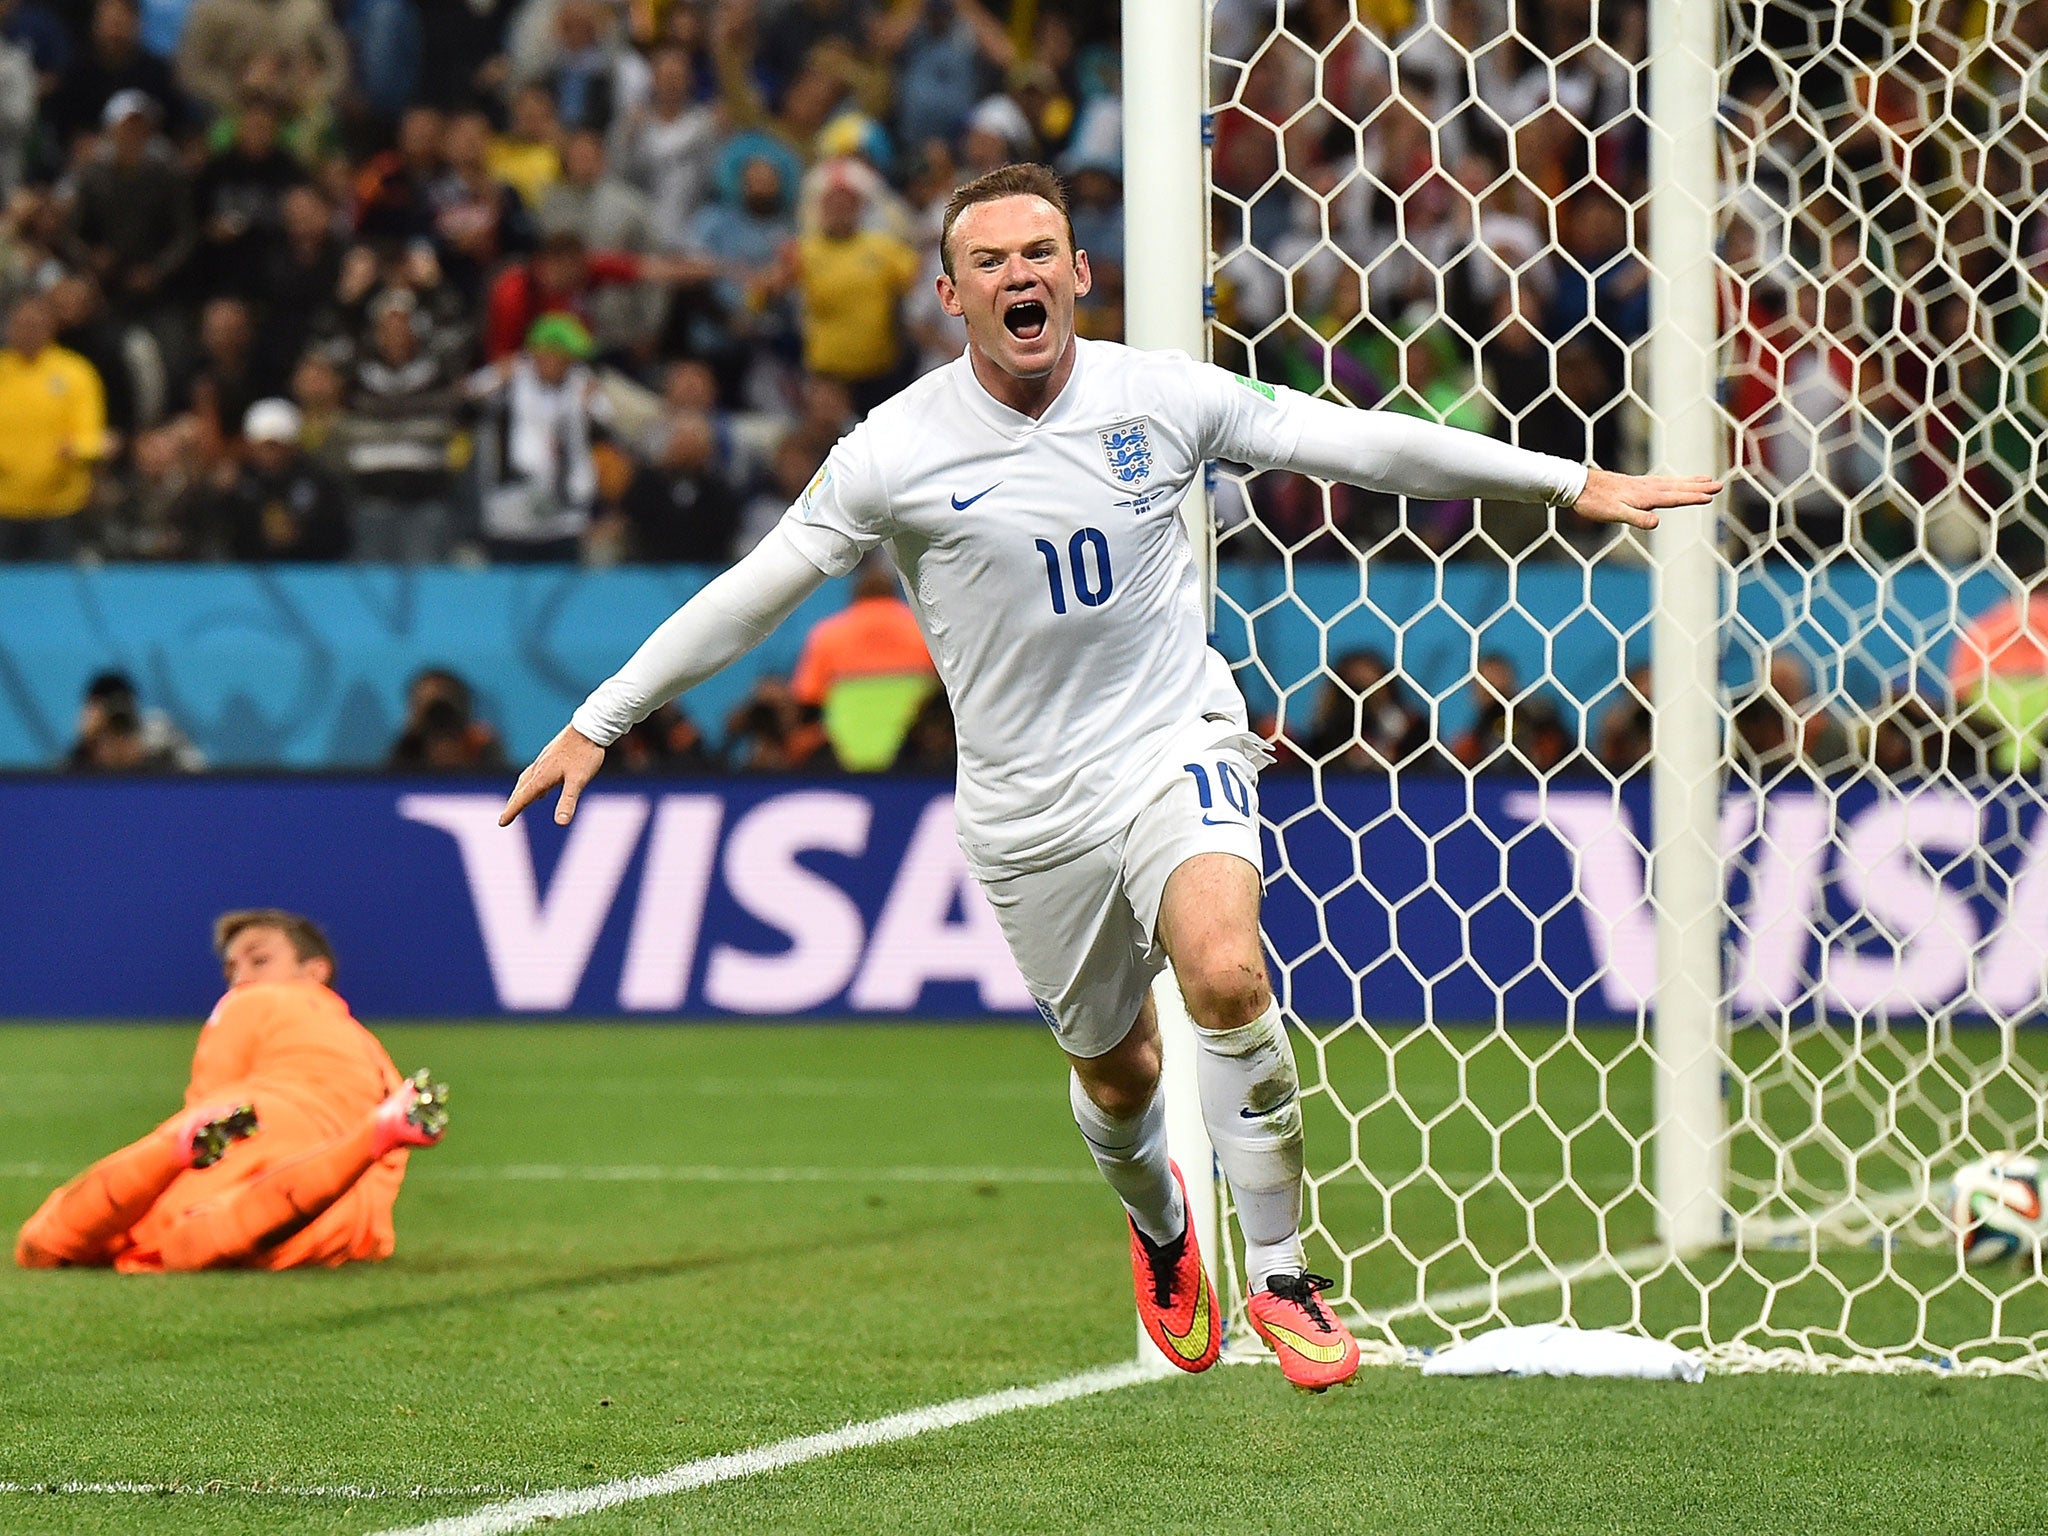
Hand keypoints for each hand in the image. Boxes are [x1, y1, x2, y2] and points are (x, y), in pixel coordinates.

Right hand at [500, 723, 606, 826]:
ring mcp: (544, 760)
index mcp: (542, 777)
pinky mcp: (550, 755)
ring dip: (519, 792)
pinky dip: (531, 782)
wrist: (590, 728)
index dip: (511, 811)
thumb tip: (560, 823)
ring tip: (517, 802)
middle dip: (512, 803)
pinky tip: (540, 785)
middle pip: (520, 789)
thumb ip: (568, 801)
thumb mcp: (578, 782)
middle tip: (505, 817)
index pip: (522, 798)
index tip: (501, 823)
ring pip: (526, 779)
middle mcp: (539, 768)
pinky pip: (534, 771)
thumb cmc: (585, 755)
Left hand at [1571, 467, 1721, 530]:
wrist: (1577, 485)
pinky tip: (1674, 483)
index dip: (1692, 497)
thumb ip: (1636, 518)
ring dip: (1689, 482)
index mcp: (1645, 496)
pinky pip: (1660, 482)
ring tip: (1705, 479)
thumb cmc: (1594, 502)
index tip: (1711, 495)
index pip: (1674, 497)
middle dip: (1698, 487)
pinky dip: (1673, 481)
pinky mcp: (1633, 484)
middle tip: (1719, 484)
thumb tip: (1657, 523)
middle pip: (1677, 487)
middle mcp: (1646, 487)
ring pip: (1671, 482)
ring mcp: (1640, 484)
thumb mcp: (1614, 514)